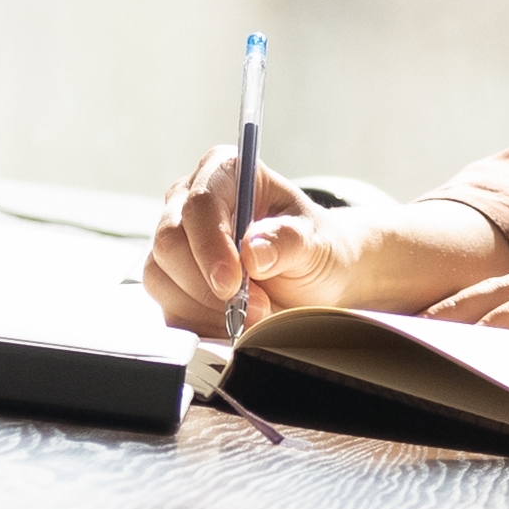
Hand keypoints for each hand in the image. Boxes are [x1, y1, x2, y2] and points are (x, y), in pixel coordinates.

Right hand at [140, 155, 508, 330]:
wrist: (344, 288)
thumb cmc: (346, 259)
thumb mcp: (336, 253)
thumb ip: (299, 245)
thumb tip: (260, 248)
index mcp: (224, 169)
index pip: (197, 201)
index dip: (211, 242)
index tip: (239, 280)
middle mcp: (190, 201)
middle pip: (168, 242)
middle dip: (212, 288)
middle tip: (262, 319)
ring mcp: (176, 244)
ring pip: (162, 282)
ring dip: (207, 314)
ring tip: (263, 326)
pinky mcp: (175, 286)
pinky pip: (169, 312)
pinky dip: (199, 331)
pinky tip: (238, 338)